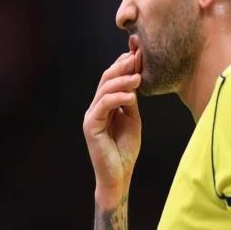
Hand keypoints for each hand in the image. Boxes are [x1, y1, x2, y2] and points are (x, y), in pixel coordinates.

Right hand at [83, 46, 141, 208]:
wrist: (118, 174)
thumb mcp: (133, 119)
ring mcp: (92, 115)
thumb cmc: (125, 148)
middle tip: (138, 58)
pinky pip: (103, 105)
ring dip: (122, 80)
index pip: (112, 78)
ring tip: (138, 77)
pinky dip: (117, 98)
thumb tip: (134, 79)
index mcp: (105, 104)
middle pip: (106, 79)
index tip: (139, 55)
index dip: (123, 65)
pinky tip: (131, 96)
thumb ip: (130, 101)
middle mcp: (96, 106)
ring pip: (104, 89)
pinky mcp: (91, 125)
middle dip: (122, 67)